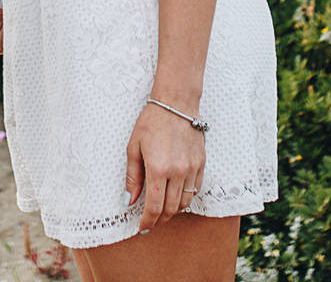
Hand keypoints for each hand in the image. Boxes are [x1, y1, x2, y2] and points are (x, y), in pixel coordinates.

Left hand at [125, 103, 205, 231]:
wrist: (176, 104)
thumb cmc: (151, 122)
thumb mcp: (134, 147)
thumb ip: (133, 176)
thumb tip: (129, 200)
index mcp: (158, 168)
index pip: (155, 206)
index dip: (148, 221)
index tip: (142, 227)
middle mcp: (177, 171)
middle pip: (171, 209)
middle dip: (160, 219)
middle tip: (151, 221)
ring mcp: (192, 168)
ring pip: (185, 202)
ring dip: (173, 211)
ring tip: (162, 210)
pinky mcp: (201, 163)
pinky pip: (196, 189)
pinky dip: (186, 197)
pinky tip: (176, 195)